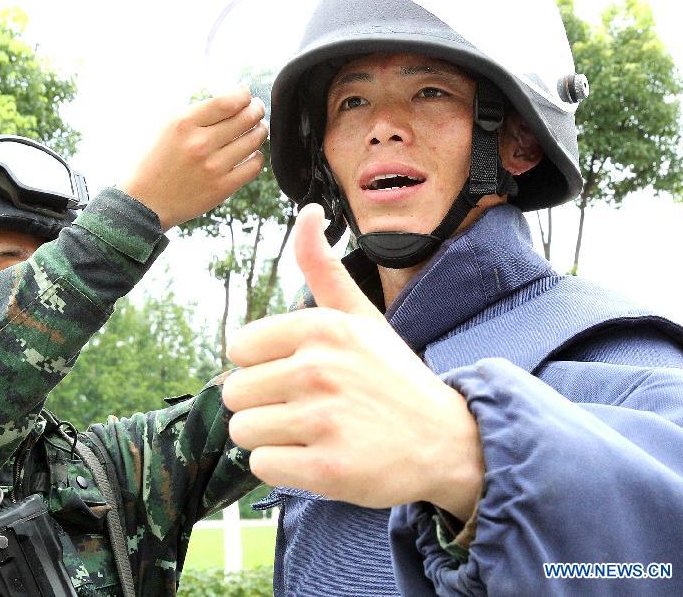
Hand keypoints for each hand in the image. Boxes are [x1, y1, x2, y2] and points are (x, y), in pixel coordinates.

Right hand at [117, 87, 267, 230]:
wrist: (145, 202)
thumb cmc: (157, 161)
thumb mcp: (168, 128)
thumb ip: (199, 114)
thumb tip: (233, 101)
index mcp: (184, 124)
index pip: (228, 102)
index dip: (244, 95)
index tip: (247, 95)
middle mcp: (200, 144)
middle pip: (245, 118)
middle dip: (257, 110)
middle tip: (257, 109)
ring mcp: (213, 167)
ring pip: (253, 141)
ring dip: (260, 132)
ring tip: (257, 129)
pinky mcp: (222, 188)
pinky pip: (254, 167)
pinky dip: (257, 157)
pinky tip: (251, 154)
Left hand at [222, 204, 483, 517]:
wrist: (448, 441)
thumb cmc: (393, 378)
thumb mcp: (362, 316)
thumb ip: (322, 268)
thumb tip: (307, 211)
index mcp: (320, 328)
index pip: (238, 347)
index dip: (263, 365)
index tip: (298, 375)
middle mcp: (318, 369)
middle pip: (234, 392)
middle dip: (264, 404)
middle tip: (308, 408)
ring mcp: (322, 420)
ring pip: (243, 431)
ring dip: (271, 437)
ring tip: (313, 433)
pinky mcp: (327, 470)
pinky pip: (261, 467)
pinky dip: (283, 467)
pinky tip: (318, 457)